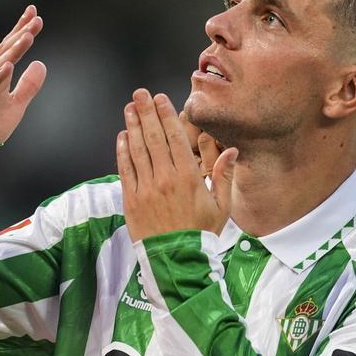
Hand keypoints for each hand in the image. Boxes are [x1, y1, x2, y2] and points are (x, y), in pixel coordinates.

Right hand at [0, 5, 46, 145]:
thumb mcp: (16, 104)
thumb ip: (29, 85)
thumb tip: (41, 64)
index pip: (10, 49)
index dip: (22, 31)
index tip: (35, 16)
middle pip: (5, 52)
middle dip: (20, 34)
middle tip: (35, 19)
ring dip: (12, 51)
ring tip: (26, 36)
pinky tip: (6, 66)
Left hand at [117, 90, 237, 240]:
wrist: (177, 261)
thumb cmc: (202, 234)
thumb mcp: (222, 206)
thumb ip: (225, 175)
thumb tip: (232, 149)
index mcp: (188, 176)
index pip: (174, 138)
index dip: (166, 116)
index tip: (160, 99)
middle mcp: (165, 178)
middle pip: (153, 137)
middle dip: (146, 112)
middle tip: (140, 94)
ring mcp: (146, 188)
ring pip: (137, 150)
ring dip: (133, 126)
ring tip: (130, 108)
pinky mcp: (132, 200)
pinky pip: (125, 170)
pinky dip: (123, 151)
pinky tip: (123, 137)